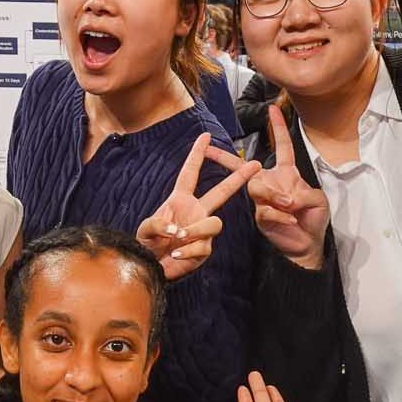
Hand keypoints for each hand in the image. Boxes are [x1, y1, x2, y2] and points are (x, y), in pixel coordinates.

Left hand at [135, 133, 259, 280]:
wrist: (151, 265)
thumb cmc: (147, 244)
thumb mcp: (146, 229)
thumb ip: (157, 224)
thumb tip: (178, 229)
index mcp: (180, 200)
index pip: (190, 173)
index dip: (197, 154)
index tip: (205, 136)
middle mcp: (196, 211)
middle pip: (222, 192)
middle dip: (238, 178)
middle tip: (255, 164)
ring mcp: (202, 230)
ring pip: (214, 223)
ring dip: (196, 230)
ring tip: (179, 237)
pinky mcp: (204, 249)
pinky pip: (203, 247)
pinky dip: (188, 250)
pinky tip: (176, 253)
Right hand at [206, 107, 330, 269]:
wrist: (308, 245)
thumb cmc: (313, 218)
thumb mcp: (317, 200)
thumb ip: (303, 193)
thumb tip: (286, 197)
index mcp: (286, 173)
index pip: (282, 146)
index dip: (278, 127)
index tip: (272, 108)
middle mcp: (271, 183)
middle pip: (247, 169)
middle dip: (228, 160)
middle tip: (208, 152)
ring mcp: (263, 200)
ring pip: (255, 188)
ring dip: (273, 195)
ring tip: (289, 204)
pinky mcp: (261, 217)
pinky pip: (265, 211)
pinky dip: (280, 215)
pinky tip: (291, 221)